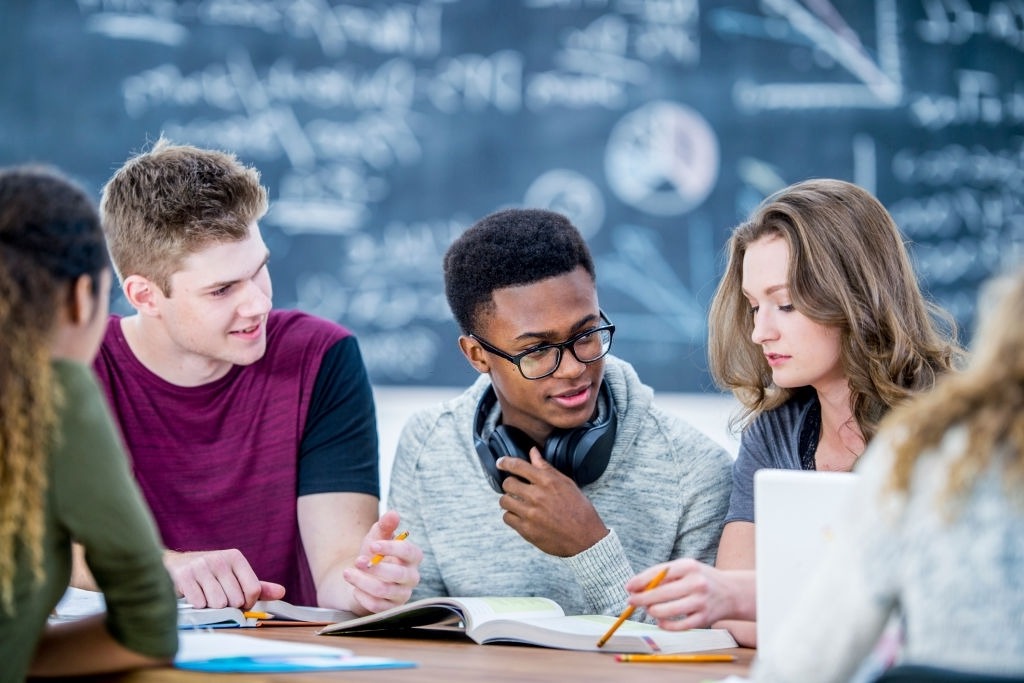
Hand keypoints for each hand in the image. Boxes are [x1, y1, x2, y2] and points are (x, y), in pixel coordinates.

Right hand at [163, 548, 285, 609]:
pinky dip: (197, 606)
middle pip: (235, 600)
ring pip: (218, 604)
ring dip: (212, 607)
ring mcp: (201, 566)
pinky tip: (193, 596)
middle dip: (227, 606)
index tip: (239, 602)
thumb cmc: (209, 575)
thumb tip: (282, 592)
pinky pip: (199, 603)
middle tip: (217, 597)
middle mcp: (219, 559)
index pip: (253, 590)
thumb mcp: (234, 576)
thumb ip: (257, 586)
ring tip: (205, 596)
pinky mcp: (183, 576)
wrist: (173, 566)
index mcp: (235, 557)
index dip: (247, 603)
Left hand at [342, 510, 421, 614]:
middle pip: (398, 575)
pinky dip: (362, 596)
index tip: (372, 545)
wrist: (365, 578)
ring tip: (347, 573)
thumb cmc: (374, 555)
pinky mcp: (391, 609)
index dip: (391, 548)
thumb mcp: (377, 538)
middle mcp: (411, 577)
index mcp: (412, 557)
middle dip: (374, 568)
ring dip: (362, 581)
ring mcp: (402, 595)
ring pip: (384, 591)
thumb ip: (385, 526)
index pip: (408, 552)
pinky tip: (354, 589)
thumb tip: (393, 514)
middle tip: (356, 561)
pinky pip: (376, 606)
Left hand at [496, 447, 608, 555]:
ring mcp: (530, 514)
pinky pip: (507, 518)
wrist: (586, 539)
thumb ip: (546, 468)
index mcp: (548, 482)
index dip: (506, 462)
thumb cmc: (580, 511)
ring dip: (509, 500)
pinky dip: (512, 516)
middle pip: (508, 484)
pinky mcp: (526, 530)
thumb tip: (533, 452)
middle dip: (510, 484)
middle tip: (515, 488)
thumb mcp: (567, 484)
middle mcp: (537, 496)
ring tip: (517, 503)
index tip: (501, 463)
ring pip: (504, 501)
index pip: (519, 466)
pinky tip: (520, 516)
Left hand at [625, 560, 752, 629]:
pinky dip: (664, 625)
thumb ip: (663, 576)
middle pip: (660, 593)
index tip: (628, 587)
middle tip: (631, 601)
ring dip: (652, 612)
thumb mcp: (686, 569)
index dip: (640, 581)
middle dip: (641, 599)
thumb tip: (636, 587)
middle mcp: (696, 583)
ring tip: (649, 610)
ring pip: (666, 611)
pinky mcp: (704, 619)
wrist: (731, 592)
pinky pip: (677, 626)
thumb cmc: (700, 579)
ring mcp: (701, 602)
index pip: (659, 573)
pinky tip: (660, 621)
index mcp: (689, 566)